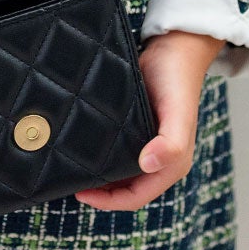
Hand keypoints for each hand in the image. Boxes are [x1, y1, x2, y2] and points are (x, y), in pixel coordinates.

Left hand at [73, 30, 226, 211]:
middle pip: (127, 188)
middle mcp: (161, 158)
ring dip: (100, 175)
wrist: (176, 47)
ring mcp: (150, 144)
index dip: (109, 201)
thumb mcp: (177, 112)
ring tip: (74, 168)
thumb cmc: (177, 79)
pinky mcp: (139, 128)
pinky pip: (119, 151)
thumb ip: (171, 143)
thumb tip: (148, 165)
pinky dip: (102, 155)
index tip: (82, 194)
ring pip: (121, 172)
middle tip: (71, 180)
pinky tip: (85, 148)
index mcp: (173, 163)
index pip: (136, 197)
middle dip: (101, 192)